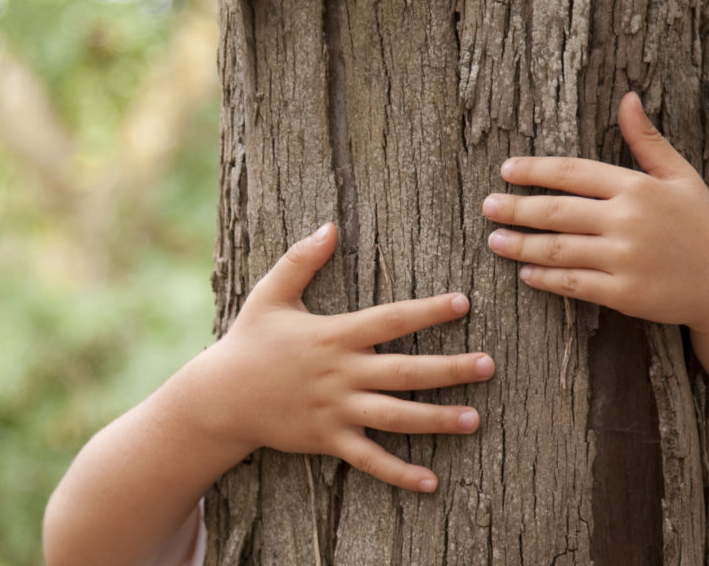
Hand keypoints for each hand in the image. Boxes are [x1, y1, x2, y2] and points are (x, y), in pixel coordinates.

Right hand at [180, 222, 494, 493]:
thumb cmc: (248, 342)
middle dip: (450, 369)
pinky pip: (369, 459)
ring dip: (437, 420)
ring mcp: (335, 410)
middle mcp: (340, 374)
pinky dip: (399, 473)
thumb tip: (329, 226)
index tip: (463, 303)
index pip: (390, 320)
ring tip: (475, 419)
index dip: (427, 311)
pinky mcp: (327, 440)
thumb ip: (300, 260)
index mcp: (333, 335)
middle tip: (488, 365)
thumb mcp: (270, 295)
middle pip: (405, 371)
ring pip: (395, 416)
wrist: (219, 398)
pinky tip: (431, 482)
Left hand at [481, 92, 708, 332]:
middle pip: (556, 211)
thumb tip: (628, 97)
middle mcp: (627, 220)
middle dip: (515, 208)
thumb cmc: (702, 224)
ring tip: (494, 240)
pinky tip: (525, 274)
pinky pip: (573, 283)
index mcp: (637, 187)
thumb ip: (646, 141)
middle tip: (486, 206)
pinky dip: (545, 278)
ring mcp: (624, 258)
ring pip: (557, 249)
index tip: (507, 170)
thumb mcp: (680, 176)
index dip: (535, 170)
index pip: (573, 173)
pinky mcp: (624, 293)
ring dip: (520, 245)